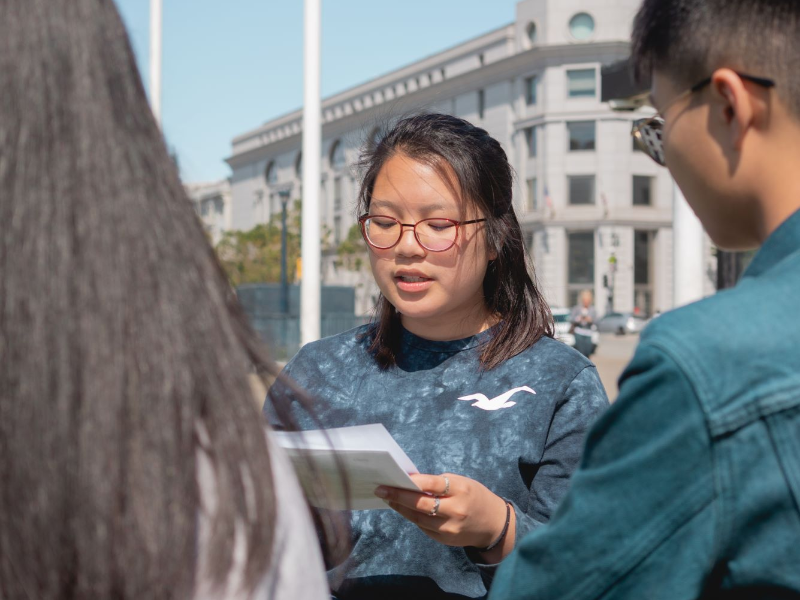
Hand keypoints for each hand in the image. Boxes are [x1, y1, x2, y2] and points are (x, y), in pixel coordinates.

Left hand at [374, 473, 513, 556]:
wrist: (494, 524)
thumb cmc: (474, 496)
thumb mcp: (462, 483)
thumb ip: (439, 484)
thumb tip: (411, 482)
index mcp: (461, 490)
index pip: (432, 484)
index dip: (412, 481)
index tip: (394, 477)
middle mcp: (455, 510)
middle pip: (421, 504)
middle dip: (398, 496)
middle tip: (381, 490)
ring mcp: (449, 528)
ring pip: (418, 518)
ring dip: (401, 508)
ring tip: (388, 498)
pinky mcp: (445, 539)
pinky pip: (423, 527)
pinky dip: (412, 517)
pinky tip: (403, 509)